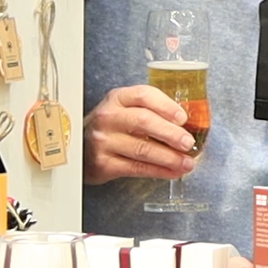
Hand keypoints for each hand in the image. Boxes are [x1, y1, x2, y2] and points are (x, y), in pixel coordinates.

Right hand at [82, 84, 198, 184]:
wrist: (80, 147)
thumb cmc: (111, 127)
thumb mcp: (125, 110)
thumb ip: (151, 111)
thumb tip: (187, 125)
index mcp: (117, 98)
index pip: (144, 95)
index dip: (166, 106)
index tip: (183, 118)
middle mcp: (108, 117)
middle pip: (144, 121)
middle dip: (171, 133)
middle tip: (188, 142)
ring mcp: (104, 141)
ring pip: (142, 149)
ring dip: (170, 157)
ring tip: (187, 162)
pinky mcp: (103, 163)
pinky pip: (137, 168)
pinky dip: (159, 171)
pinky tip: (172, 172)